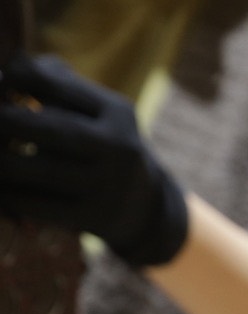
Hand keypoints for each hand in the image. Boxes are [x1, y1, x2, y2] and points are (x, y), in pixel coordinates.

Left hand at [0, 53, 187, 264]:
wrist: (144, 208)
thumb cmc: (101, 147)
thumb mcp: (94, 111)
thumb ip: (54, 83)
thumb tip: (6, 72)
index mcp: (118, 112)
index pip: (51, 83)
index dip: (13, 78)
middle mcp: (121, 147)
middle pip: (47, 128)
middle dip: (3, 122)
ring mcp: (111, 186)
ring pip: (39, 169)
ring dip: (0, 161)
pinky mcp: (96, 217)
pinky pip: (38, 205)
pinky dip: (8, 195)